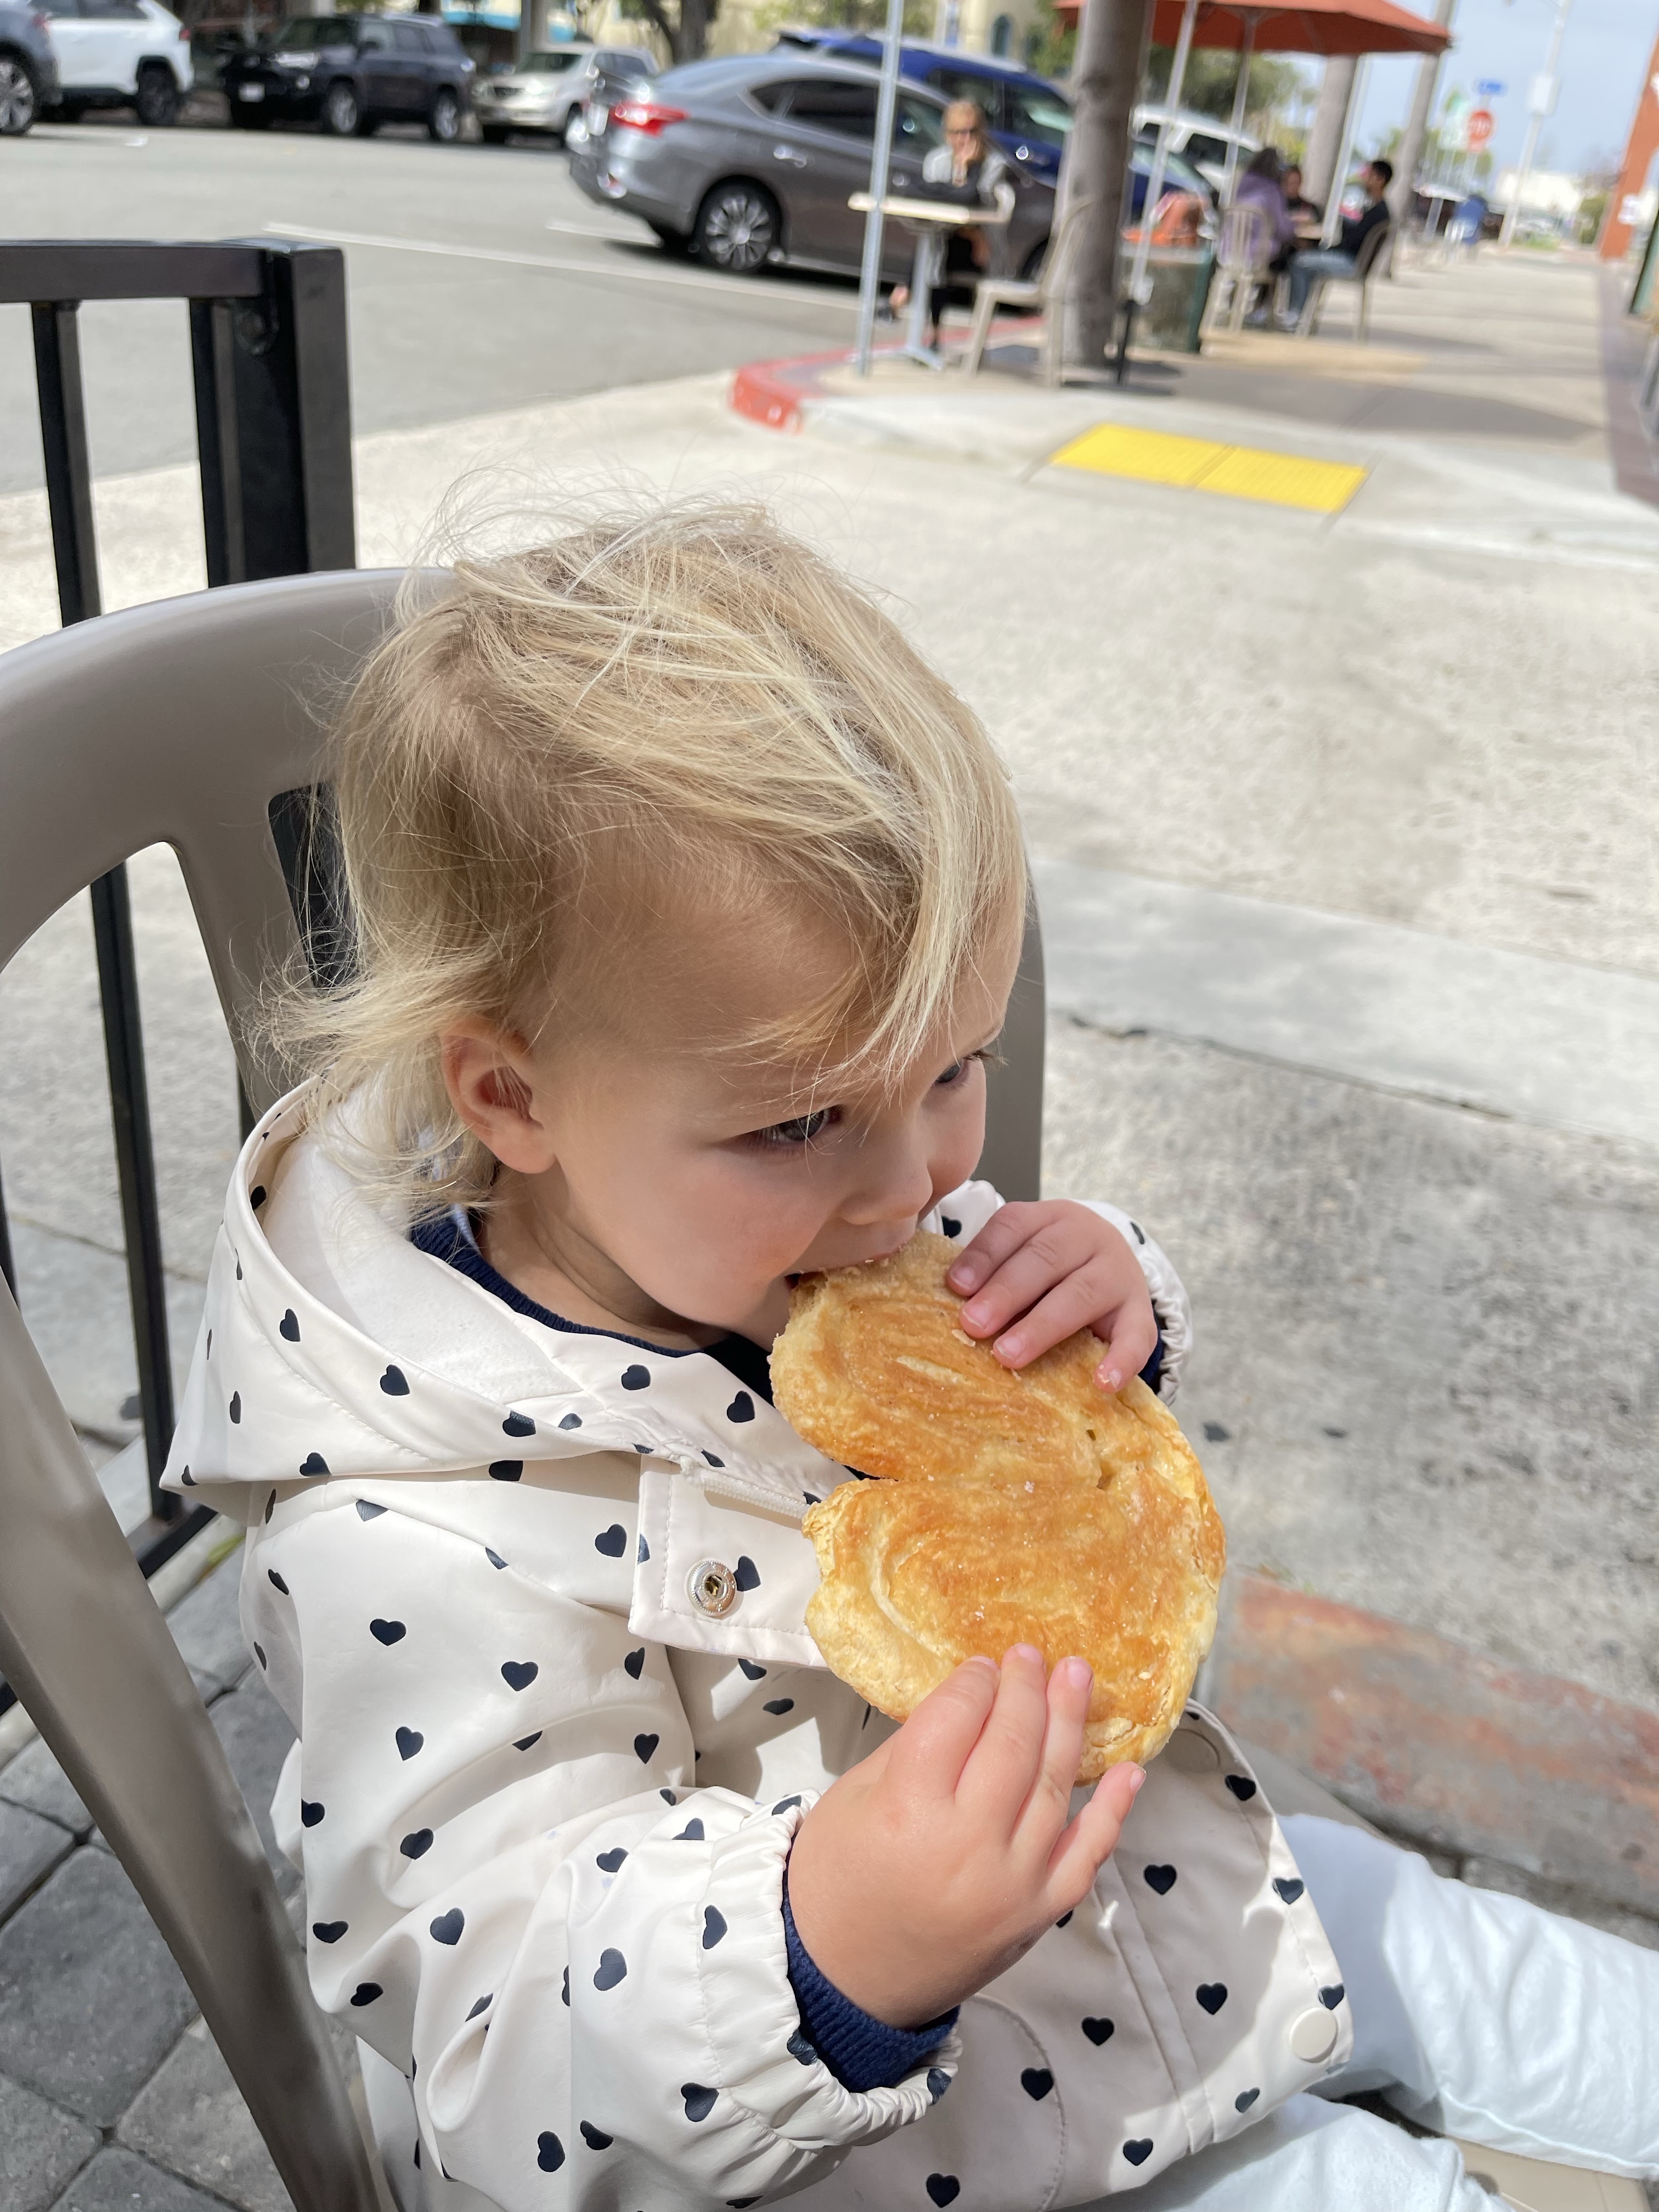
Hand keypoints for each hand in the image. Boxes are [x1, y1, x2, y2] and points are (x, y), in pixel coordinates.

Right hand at [786, 1648, 1143, 2028]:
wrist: (844, 1981)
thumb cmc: (837, 1880)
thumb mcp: (852, 1797)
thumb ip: (913, 1749)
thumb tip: (971, 1703)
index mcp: (907, 1809)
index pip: (957, 1719)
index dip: (975, 1682)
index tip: (983, 1664)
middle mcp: (967, 1845)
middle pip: (1012, 1744)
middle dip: (1025, 1689)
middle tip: (1032, 1655)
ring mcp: (1012, 1884)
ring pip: (1054, 1787)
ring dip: (1070, 1725)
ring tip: (1078, 1677)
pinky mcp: (1038, 1915)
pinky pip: (1086, 1855)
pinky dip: (1113, 1811)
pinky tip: (1129, 1770)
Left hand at [946, 1200, 1156, 1388]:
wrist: (1115, 1265)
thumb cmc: (1053, 1268)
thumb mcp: (1024, 1254)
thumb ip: (993, 1272)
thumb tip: (955, 1305)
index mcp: (1049, 1217)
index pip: (1013, 1226)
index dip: (983, 1256)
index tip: (956, 1287)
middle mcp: (1087, 1236)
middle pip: (1045, 1258)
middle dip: (1006, 1292)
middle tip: (973, 1325)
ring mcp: (1118, 1273)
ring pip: (1081, 1294)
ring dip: (1042, 1327)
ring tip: (1008, 1356)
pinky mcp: (1140, 1311)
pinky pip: (1137, 1335)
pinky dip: (1121, 1359)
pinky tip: (1102, 1383)